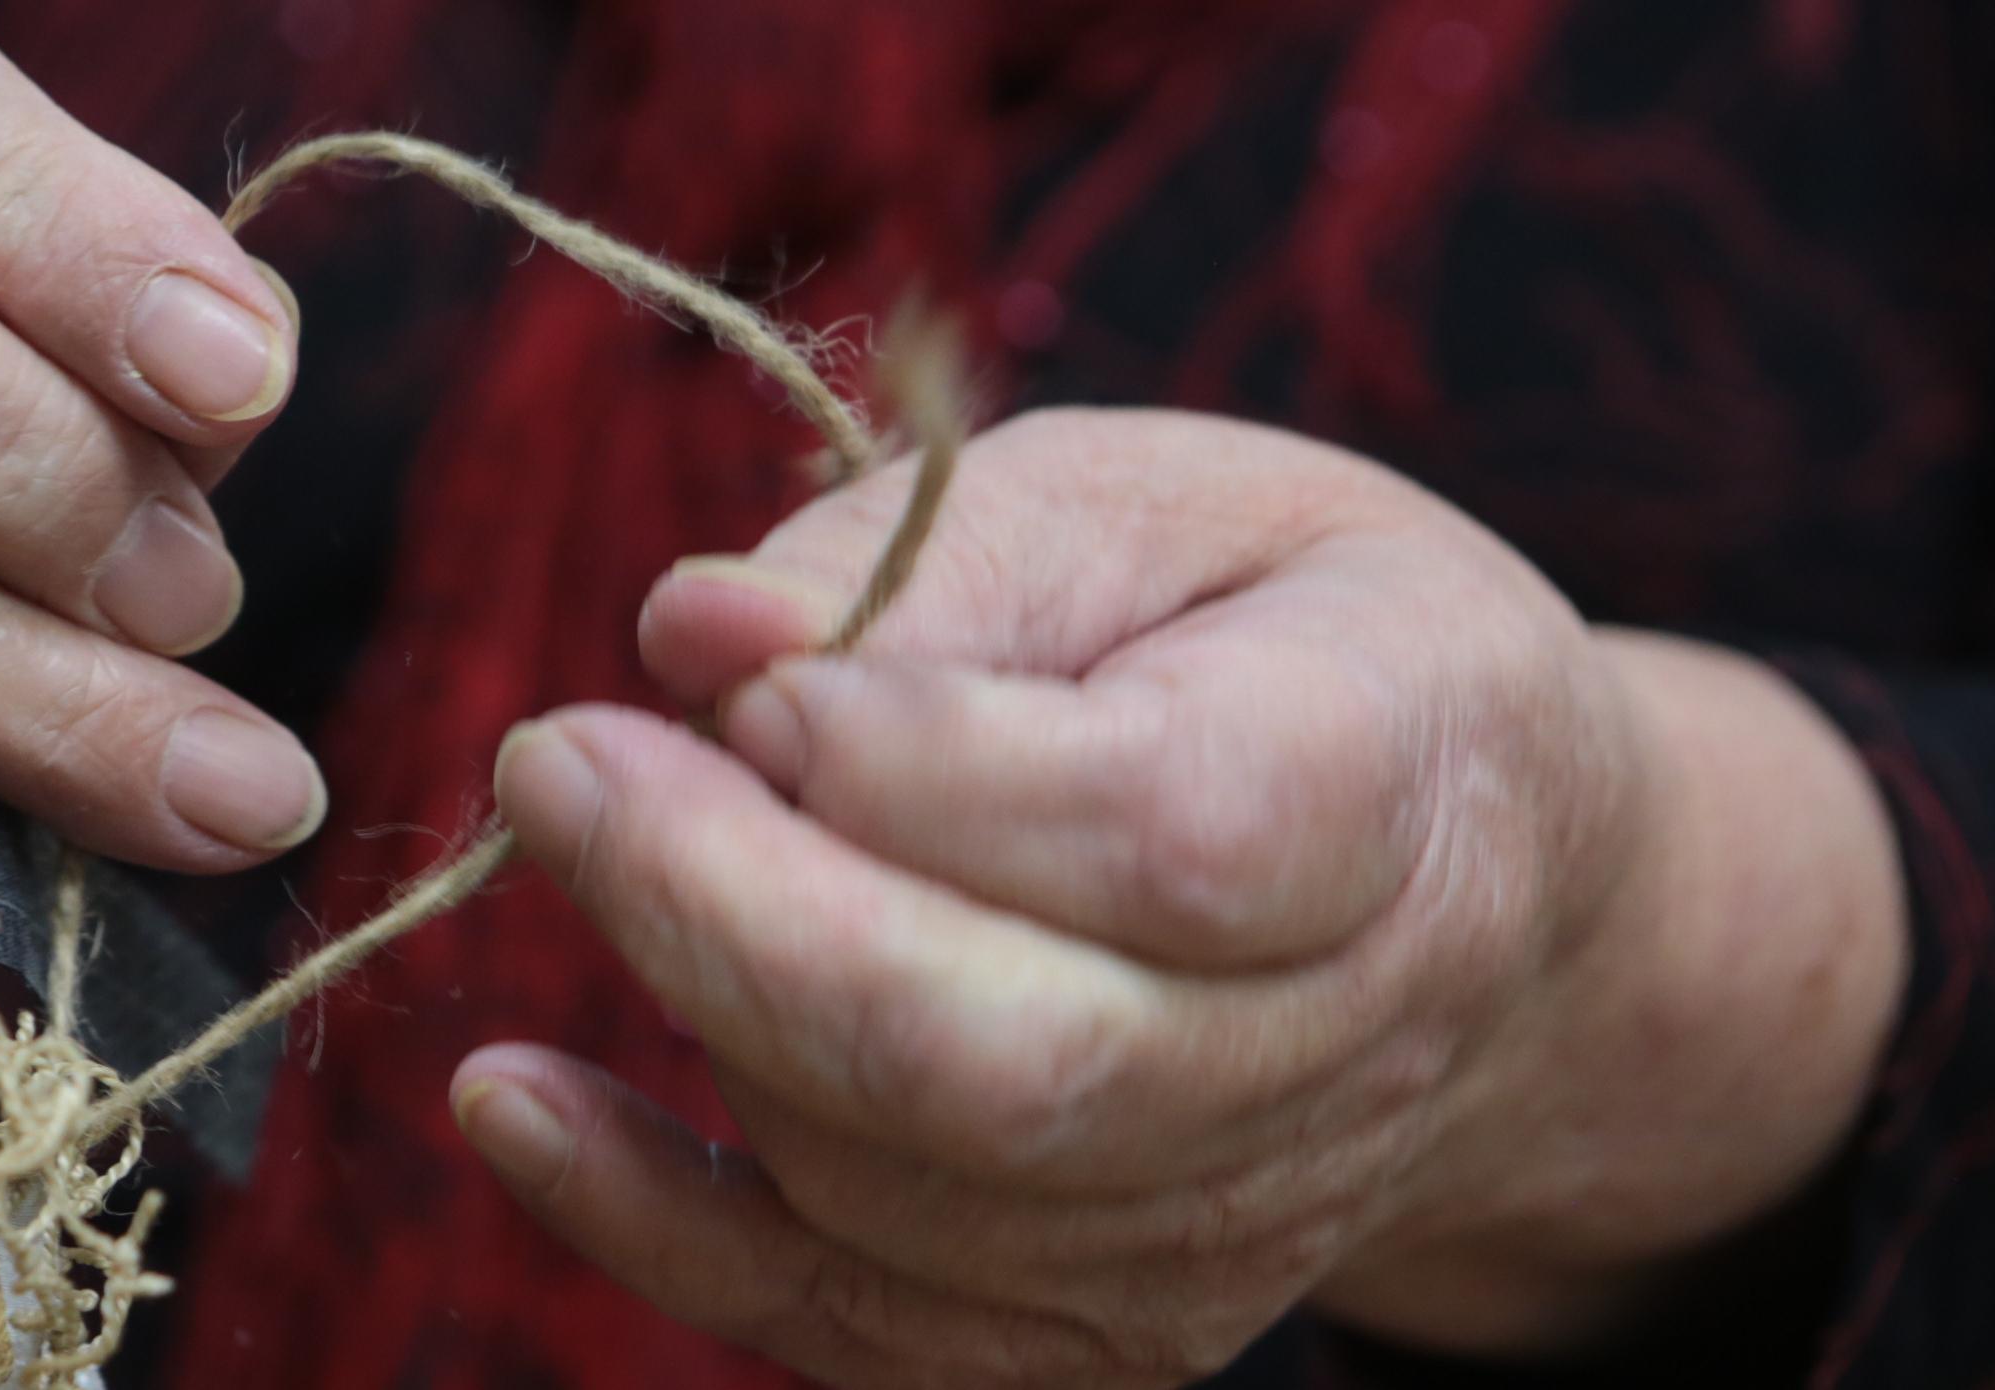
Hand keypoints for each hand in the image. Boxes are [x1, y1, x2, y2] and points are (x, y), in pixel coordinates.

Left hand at [472, 408, 1905, 1384]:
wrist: (1480, 898)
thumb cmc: (1277, 643)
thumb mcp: (1155, 499)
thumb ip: (928, 555)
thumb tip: (698, 631)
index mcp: (1403, 780)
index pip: (1166, 829)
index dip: (919, 765)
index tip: (740, 672)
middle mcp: (1342, 1046)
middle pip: (1014, 1063)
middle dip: (733, 916)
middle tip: (556, 762)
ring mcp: (1227, 1226)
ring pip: (907, 1197)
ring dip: (698, 1017)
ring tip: (599, 830)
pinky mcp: (1107, 1332)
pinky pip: (856, 1331)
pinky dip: (653, 1226)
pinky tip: (515, 1097)